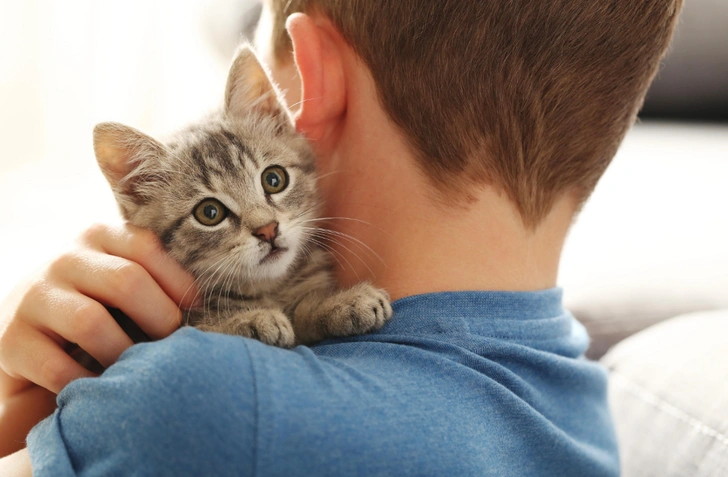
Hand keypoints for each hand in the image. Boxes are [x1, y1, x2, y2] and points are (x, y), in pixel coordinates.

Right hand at [0, 223, 197, 395]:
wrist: (27, 332)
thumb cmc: (97, 304)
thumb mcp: (121, 279)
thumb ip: (154, 277)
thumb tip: (205, 303)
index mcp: (99, 237)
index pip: (145, 246)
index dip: (176, 280)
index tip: (196, 308)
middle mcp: (65, 259)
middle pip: (126, 281)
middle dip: (159, 318)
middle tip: (172, 344)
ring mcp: (34, 296)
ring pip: (92, 323)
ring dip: (124, 353)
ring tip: (139, 369)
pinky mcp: (12, 339)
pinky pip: (58, 367)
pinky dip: (88, 382)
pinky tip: (103, 387)